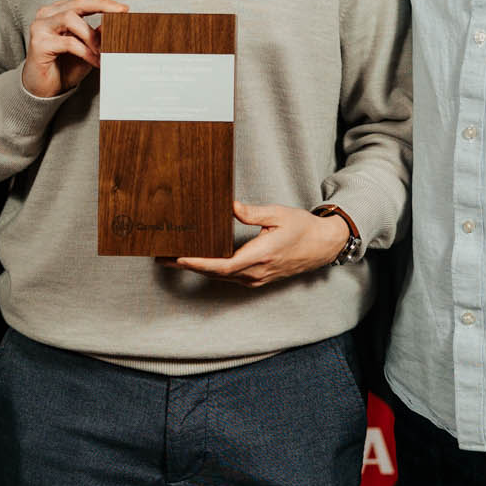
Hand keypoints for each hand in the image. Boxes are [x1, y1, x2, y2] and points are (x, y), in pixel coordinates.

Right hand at [22, 0, 128, 97]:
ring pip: (70, 19)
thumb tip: (115, 23)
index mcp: (59, 12)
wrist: (45, 90)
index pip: (83, 2)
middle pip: (78, 4)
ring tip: (103, 50)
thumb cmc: (64, 67)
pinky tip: (94, 60)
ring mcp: (41, 28)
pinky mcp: (39, 43)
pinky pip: (68, 42)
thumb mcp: (88, 49)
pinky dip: (85, 51)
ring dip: (91, 35)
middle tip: (120, 17)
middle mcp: (48, 15)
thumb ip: (98, 35)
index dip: (104, 3)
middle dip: (102, 7)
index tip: (124, 9)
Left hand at [163, 201, 350, 287]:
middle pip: (216, 273)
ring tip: (172, 258)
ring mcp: (256, 279)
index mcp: (262, 256)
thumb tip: (228, 206)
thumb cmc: (302, 229)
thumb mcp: (278, 214)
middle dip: (188, 265)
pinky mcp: (256, 279)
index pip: (224, 264)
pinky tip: (197, 261)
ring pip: (221, 276)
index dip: (200, 263)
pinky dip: (210, 270)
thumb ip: (252, 213)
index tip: (180, 257)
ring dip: (197, 268)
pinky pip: (229, 277)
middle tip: (163, 256)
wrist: (322, 246)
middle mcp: (256, 273)